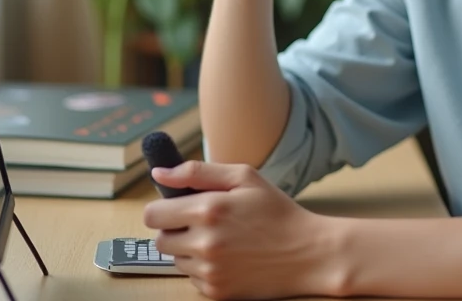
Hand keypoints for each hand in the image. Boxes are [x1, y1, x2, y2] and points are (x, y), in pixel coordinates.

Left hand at [143, 161, 339, 299]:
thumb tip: (158, 174)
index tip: (177, 207)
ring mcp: (209, 271)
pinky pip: (191, 278)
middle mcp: (204, 243)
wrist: (308, 253)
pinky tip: (229, 258)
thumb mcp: (244, 178)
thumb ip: (197, 172)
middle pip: (160, 240)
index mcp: (208, 210)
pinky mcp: (215, 292)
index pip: (152, 215)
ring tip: (221, 240)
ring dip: (189, 250)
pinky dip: (203, 268)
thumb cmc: (277, 211)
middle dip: (175, 230)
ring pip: (175, 260)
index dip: (163, 208)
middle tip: (203, 223)